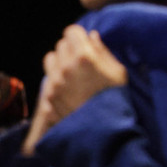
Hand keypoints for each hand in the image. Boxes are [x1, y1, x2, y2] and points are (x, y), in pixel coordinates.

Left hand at [24, 25, 127, 152]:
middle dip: (70, 49)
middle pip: (60, 46)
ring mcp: (54, 84)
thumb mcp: (118, 72)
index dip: (78, 36)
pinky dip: (56, 82)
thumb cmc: (116, 100)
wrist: (104, 134)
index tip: (83, 44)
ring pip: (49, 61)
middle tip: (81, 61)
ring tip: (71, 74)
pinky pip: (49, 81)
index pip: (71, 32)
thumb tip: (92, 36)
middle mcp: (65, 68)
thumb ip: (102, 51)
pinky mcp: (48, 99)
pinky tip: (69, 91)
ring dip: (59, 63)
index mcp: (84, 57)